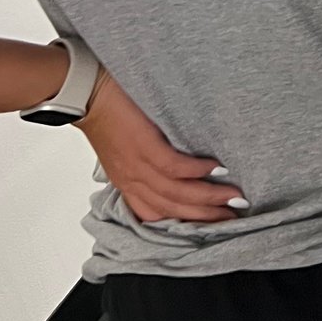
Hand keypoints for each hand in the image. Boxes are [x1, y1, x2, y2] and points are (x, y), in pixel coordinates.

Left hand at [77, 73, 244, 223]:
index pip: (156, 215)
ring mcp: (138, 166)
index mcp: (128, 184)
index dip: (185, 224)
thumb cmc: (106, 117)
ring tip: (233, 198)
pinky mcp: (145, 147)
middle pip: (173, 210)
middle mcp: (133, 181)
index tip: (211, 225)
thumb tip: (173, 168)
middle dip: (206, 218)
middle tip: (234, 219)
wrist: (87, 95)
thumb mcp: (123, 151)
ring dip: (208, 199)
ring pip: (177, 193)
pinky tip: (216, 169)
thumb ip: (144, 164)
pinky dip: (197, 171)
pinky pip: (175, 167)